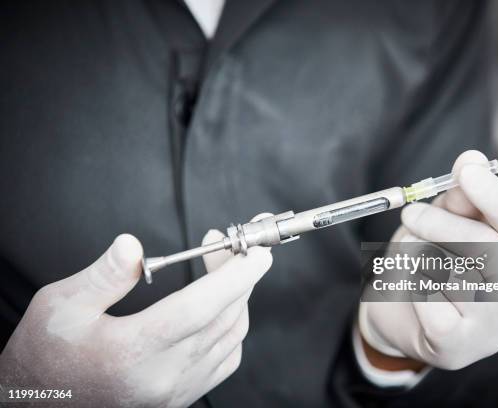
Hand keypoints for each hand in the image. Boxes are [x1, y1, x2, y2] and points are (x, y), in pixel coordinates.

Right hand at [0, 219, 271, 406]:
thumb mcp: (60, 306)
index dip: (234, 276)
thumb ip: (103, 276)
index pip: (199, 308)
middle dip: (239, 275)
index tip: (257, 252)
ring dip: (238, 298)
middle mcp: (161, 376)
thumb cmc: (46, 357)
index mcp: (131, 351)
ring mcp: (175, 391)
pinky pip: (225, 361)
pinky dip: (233, 329)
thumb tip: (132, 246)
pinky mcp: (180, 398)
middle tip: (232, 246)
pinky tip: (222, 309)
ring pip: (230, 338)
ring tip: (225, 268)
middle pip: (221, 317)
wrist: (38, 405)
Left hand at [359, 151, 497, 369]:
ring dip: (419, 255)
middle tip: (410, 213)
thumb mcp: (442, 226)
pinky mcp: (459, 349)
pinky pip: (429, 301)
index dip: (493, 195)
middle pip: (486, 247)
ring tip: (409, 257)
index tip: (466, 170)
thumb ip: (459, 200)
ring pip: (452, 273)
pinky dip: (411, 285)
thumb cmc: (427, 265)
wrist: (398, 316)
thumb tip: (472, 160)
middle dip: (440, 223)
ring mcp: (493, 329)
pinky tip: (411, 290)